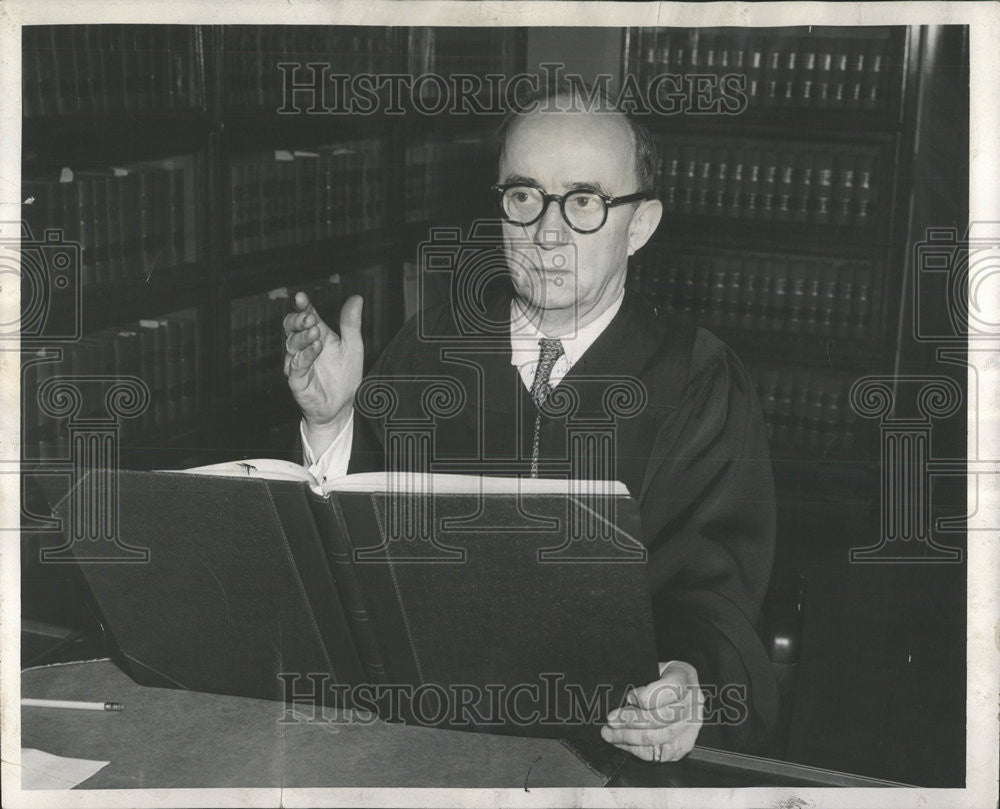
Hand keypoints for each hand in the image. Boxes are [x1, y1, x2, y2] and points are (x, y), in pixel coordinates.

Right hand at [283, 291, 363, 452]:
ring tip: (315, 330)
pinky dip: (306, 355)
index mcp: (315, 335)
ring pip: (292, 344)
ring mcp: (298, 363)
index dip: (302, 306)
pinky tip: (316, 347)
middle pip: (291, 328)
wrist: (342, 407)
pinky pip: (297, 365)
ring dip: (303, 336)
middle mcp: (303, 347)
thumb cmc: (344, 376)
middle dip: (298, 320)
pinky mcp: (297, 380)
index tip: (301, 297)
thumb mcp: (353, 346)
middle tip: (310, 316)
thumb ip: (351, 323)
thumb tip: (357, 298)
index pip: (305, 316)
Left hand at [601, 660, 704, 762]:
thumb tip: (619, 698)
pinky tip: (623, 743)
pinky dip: (637, 750)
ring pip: (659, 738)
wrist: (677, 688)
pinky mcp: (685, 744)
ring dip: (630, 738)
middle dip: (631, 721)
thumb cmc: (660, 676)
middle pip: (662, 718)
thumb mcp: (651, 667)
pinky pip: (660, 754)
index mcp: (685, 677)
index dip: (647, 696)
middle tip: (611, 720)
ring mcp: (691, 725)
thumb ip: (640, 680)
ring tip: (610, 734)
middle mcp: (692, 702)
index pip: (671, 689)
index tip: (629, 697)